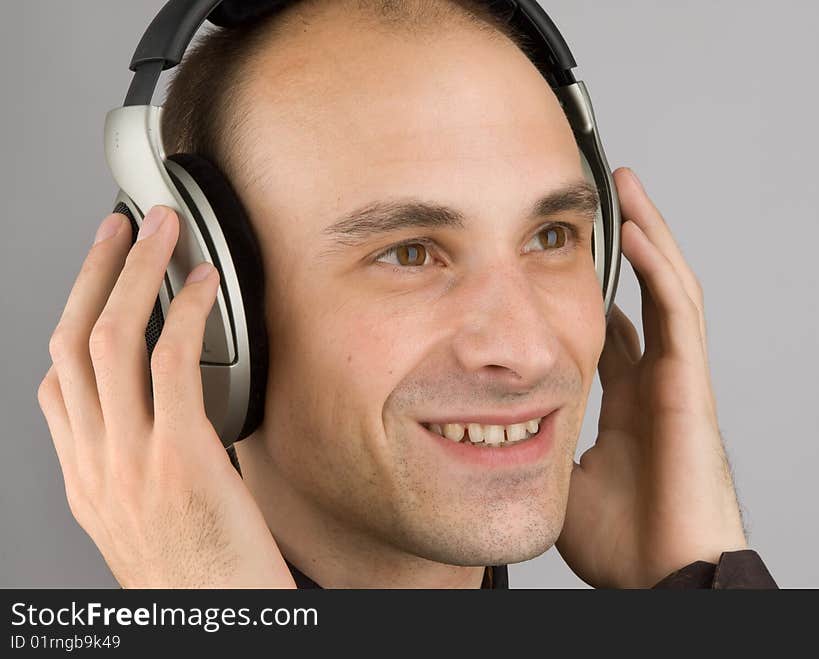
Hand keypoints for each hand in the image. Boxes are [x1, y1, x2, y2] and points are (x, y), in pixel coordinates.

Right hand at [37, 206, 295, 587]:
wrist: (215, 625)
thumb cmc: (195, 577)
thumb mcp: (142, 523)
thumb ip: (137, 467)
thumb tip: (163, 417)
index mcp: (86, 478)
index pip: (56, 383)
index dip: (73, 318)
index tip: (96, 280)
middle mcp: (96, 463)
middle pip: (74, 342)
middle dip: (94, 273)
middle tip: (117, 228)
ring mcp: (131, 459)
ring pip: (114, 340)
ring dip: (136, 272)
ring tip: (159, 232)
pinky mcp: (181, 458)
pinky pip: (175, 365)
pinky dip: (188, 313)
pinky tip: (206, 286)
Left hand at [555, 168, 747, 587]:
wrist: (662, 577)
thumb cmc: (622, 542)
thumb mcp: (560, 481)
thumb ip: (538, 447)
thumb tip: (498, 433)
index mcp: (625, 403)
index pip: (613, 332)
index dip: (593, 292)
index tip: (563, 259)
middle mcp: (653, 381)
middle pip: (642, 297)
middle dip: (625, 247)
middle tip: (601, 200)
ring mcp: (675, 379)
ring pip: (667, 289)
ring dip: (648, 236)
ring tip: (624, 189)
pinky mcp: (689, 385)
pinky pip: (677, 313)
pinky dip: (658, 269)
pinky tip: (637, 231)